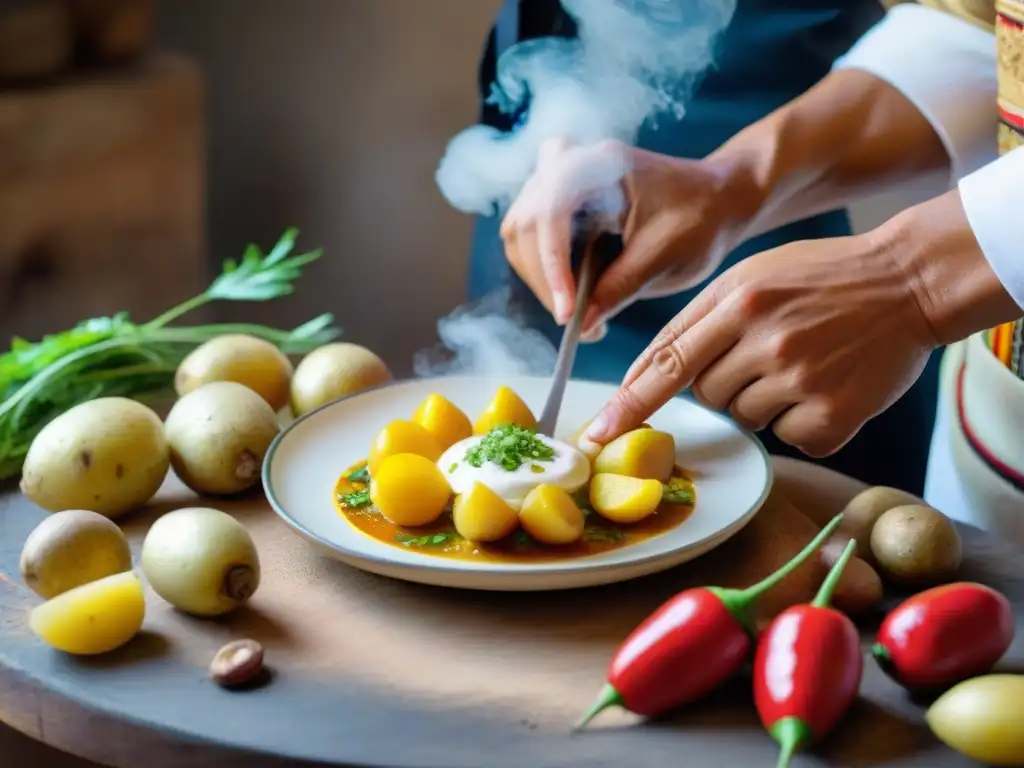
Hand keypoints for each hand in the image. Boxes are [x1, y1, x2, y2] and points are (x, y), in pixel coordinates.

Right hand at [499, 138, 759, 336]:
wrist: (719, 199)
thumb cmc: (701, 216)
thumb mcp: (666, 257)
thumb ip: (620, 288)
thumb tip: (581, 324)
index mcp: (600, 164)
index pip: (552, 213)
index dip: (553, 267)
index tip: (567, 313)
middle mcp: (571, 163)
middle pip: (526, 223)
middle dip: (543, 278)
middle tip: (575, 322)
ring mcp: (560, 180)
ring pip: (521, 231)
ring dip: (541, 277)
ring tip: (579, 312)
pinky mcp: (560, 202)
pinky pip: (533, 238)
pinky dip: (548, 271)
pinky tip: (578, 295)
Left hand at [580, 230, 939, 457]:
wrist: (909, 281)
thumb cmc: (822, 277)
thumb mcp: (753, 275)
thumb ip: (701, 319)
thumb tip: (648, 374)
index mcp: (739, 299)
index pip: (666, 361)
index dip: (628, 403)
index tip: (597, 435)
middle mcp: (765, 339)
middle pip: (704, 395)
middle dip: (723, 380)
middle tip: (769, 350)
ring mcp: (800, 379)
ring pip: (744, 417)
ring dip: (763, 399)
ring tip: (804, 361)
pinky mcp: (834, 416)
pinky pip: (788, 437)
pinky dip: (802, 420)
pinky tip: (828, 384)